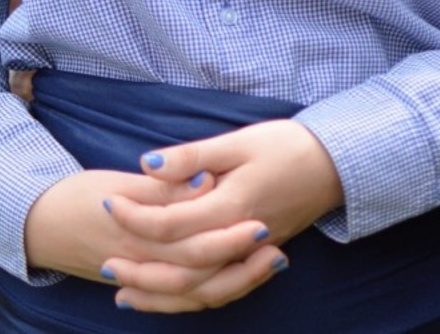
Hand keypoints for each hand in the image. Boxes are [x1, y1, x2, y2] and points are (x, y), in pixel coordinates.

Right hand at [25, 168, 272, 289]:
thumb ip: (162, 186)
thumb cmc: (77, 196)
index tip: (261, 219)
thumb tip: (203, 182)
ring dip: (234, 281)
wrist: (37, 225)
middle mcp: (145, 263)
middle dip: (241, 263)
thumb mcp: (118, 183)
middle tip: (276, 247)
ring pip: (195, 291)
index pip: (193, 240)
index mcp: (140, 234)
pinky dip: (208, 292)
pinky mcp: (141, 283)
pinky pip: (180, 298)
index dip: (229, 234)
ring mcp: (143, 279)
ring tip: (268, 264)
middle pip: (202, 272)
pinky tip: (232, 281)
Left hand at [100, 119, 342, 311]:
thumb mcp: (237, 142)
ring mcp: (250, 255)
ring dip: (159, 294)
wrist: (334, 165)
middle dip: (139, 270)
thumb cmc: (284, 146)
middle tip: (105, 262)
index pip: (170, 224)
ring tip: (123, 293)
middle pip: (180, 270)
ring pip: (199, 290)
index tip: (108, 203)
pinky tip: (169, 293)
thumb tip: (147, 163)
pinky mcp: (256, 258)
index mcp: (230, 207)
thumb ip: (192, 158)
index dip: (134, 217)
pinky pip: (218, 289)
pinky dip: (189, 297)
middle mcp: (239, 240)